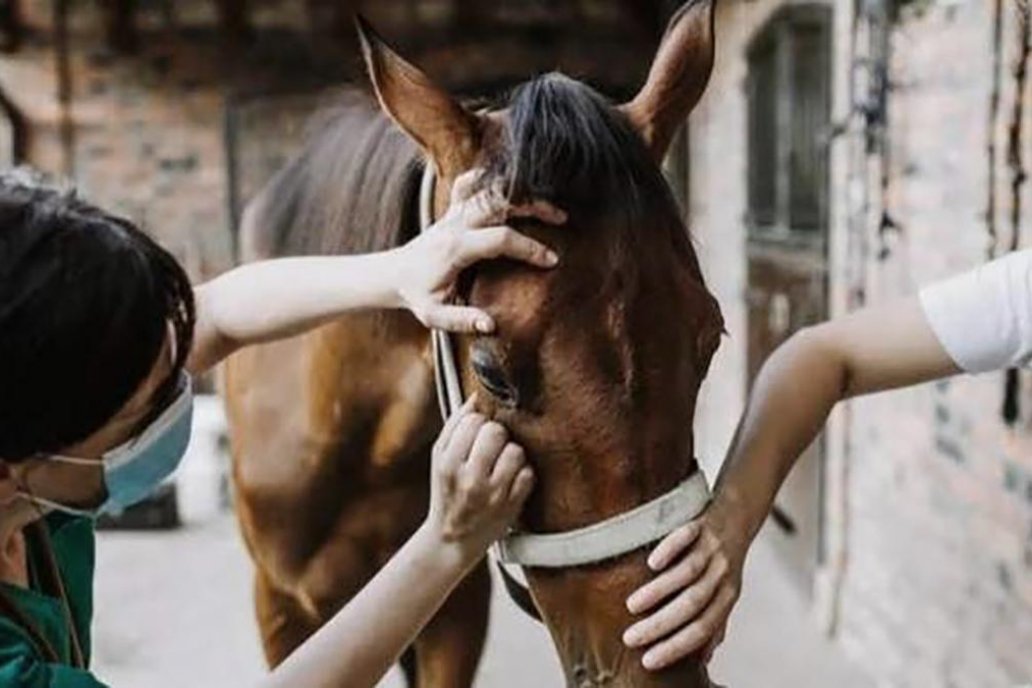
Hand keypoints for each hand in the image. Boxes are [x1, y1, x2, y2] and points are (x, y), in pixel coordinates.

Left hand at [393, 169, 565, 332]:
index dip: (529, 248)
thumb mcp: (434, 316)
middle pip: (500, 202)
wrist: (393, 274)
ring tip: (548, 204)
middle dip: (534, 207)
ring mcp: (453, 212)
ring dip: (521, 192)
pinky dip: (491, 180)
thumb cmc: (417, 295)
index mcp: (455, 248)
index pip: (501, 239)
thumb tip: (491, 325)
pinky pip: (470, 183)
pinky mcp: (453, 209)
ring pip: (490, 188)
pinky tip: (513, 188)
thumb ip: (462, 320)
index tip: (552, 261)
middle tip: (562, 219)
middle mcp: (456, 224)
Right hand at [426, 396, 534, 562]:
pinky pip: (529, 473)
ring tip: (502, 464)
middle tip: (491, 446)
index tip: (477, 433)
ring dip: (513, 453)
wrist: (451, 541)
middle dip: (497, 434)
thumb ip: (456, 425)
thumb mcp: (439, 458)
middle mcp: (469, 479)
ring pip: (516, 450)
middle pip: (496, 431)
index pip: (473, 420)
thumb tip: (478, 395)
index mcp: (447, 463)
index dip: (479, 422)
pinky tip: (511, 480)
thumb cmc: (447, 491)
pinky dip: (523, 474)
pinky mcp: (512, 506)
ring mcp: (493, 494)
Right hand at [622, 504, 747, 669]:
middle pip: (692, 605)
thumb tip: (703, 659)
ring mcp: (712, 548)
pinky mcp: (702, 523)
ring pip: (687, 573)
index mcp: (728, 595)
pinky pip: (686, 536)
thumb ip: (715, 621)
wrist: (739, 512)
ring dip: (658, 592)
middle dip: (661, 625)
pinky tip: (651, 564)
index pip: (702, 628)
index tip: (648, 661)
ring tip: (631, 606)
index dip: (676, 647)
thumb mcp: (725, 591)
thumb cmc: (724, 560)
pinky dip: (670, 550)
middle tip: (630, 638)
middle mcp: (722, 573)